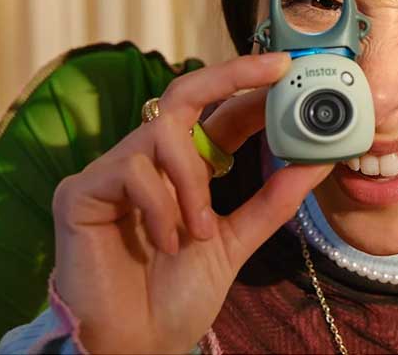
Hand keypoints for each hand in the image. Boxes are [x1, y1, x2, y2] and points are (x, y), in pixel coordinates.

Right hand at [51, 52, 332, 352]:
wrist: (136, 346)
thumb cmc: (177, 297)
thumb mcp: (235, 241)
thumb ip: (272, 202)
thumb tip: (317, 162)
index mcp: (184, 171)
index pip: (219, 115)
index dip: (250, 88)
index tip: (288, 70)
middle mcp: (148, 162)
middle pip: (184, 93)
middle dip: (231, 75)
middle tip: (274, 72)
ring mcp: (112, 174)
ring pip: (163, 134)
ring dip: (193, 183)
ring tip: (201, 231)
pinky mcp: (79, 192)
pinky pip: (131, 171)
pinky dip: (161, 207)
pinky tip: (166, 243)